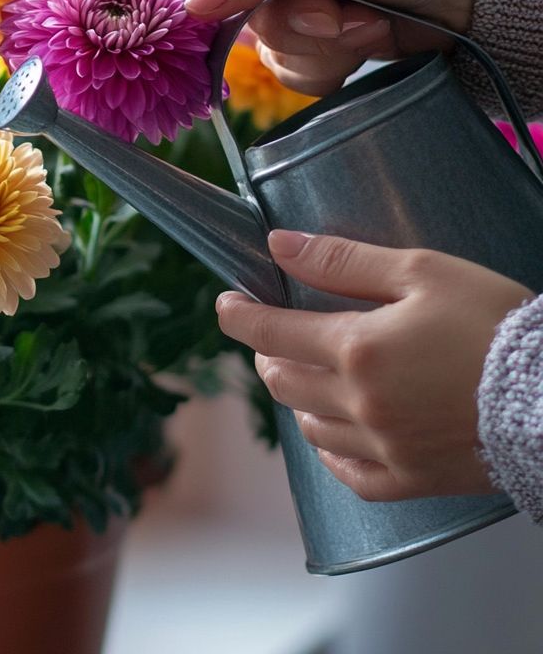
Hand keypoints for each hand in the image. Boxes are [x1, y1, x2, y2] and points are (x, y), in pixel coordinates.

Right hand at [182, 0, 477, 94]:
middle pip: (243, 17)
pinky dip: (330, 67)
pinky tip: (363, 43)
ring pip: (270, 51)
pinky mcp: (315, 51)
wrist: (466, 3)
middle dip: (295, 24)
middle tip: (336, 15)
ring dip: (322, 46)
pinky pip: (294, 75)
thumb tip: (195, 3)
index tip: (201, 20)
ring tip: (367, 23)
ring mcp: (297, 15)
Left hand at [216, 230, 531, 500]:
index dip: (239, 316)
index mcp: (356, 348)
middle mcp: (359, 403)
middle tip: (274, 336)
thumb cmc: (499, 323)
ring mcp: (384, 447)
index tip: (227, 304)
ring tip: (305, 375)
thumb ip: (343, 260)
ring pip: (309, 425)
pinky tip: (331, 434)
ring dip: (296, 396)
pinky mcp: (413, 480)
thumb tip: (279, 246)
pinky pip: (350, 473)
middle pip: (282, 381)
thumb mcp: (423, 272)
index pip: (270, 332)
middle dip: (268, 354)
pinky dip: (330, 451)